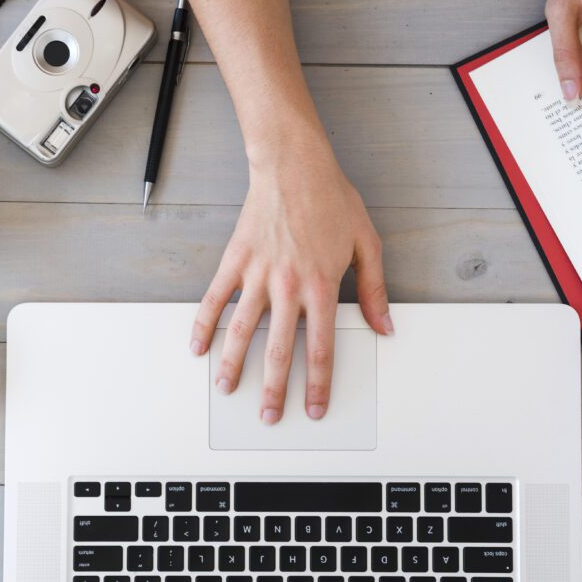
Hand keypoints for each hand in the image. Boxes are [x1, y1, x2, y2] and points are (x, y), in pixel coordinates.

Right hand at [190, 139, 391, 423]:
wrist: (294, 166)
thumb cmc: (331, 200)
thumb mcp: (366, 244)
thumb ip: (374, 290)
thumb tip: (383, 326)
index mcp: (322, 286)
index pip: (321, 348)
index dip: (318, 383)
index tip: (315, 407)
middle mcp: (288, 287)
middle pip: (280, 350)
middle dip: (275, 389)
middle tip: (270, 415)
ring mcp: (258, 275)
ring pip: (242, 331)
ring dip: (234, 365)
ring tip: (228, 389)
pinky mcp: (235, 261)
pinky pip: (216, 299)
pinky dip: (204, 325)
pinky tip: (198, 347)